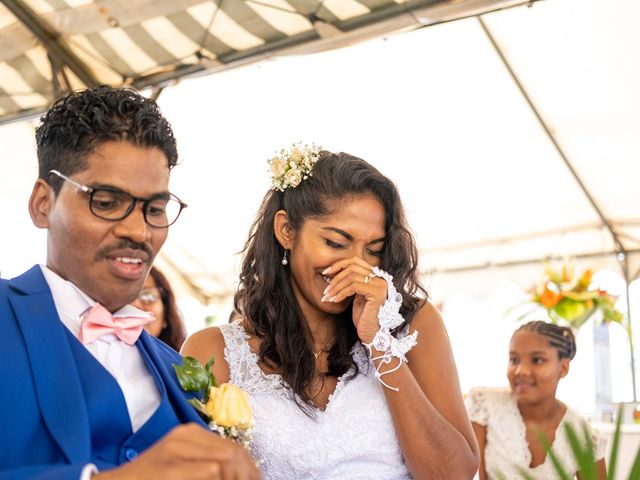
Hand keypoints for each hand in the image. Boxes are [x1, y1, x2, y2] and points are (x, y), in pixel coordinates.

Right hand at [94, 423, 260, 479]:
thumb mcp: (181, 466)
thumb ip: (205, 464)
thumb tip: (240, 471)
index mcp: (189, 434)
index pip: (232, 446)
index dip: (249, 467)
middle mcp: (184, 436)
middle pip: (232, 452)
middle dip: (247, 473)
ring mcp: (176, 450)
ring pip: (224, 462)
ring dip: (236, 478)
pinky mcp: (170, 467)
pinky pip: (210, 471)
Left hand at [321, 256, 386, 342]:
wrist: (371, 334)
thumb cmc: (362, 317)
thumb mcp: (354, 296)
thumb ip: (349, 282)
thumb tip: (331, 272)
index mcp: (375, 276)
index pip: (355, 261)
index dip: (339, 264)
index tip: (326, 273)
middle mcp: (381, 278)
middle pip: (353, 267)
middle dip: (335, 277)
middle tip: (326, 290)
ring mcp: (380, 285)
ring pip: (352, 276)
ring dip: (336, 287)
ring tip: (327, 297)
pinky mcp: (377, 294)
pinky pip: (354, 286)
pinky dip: (341, 293)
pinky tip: (334, 300)